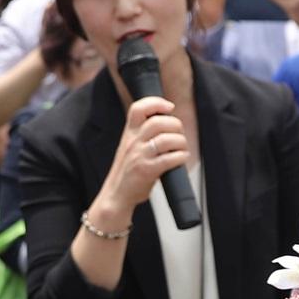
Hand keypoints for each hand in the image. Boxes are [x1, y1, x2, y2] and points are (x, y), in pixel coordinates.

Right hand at [93, 97, 186, 214]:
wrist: (116, 195)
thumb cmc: (127, 172)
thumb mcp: (130, 147)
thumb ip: (144, 135)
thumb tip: (169, 124)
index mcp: (129, 133)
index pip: (138, 108)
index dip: (156, 103)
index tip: (169, 107)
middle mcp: (133, 142)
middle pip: (158, 122)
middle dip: (176, 125)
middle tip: (179, 134)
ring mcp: (139, 156)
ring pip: (165, 140)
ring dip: (180, 142)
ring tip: (182, 148)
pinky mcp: (146, 171)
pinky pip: (168, 159)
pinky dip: (180, 157)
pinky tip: (182, 158)